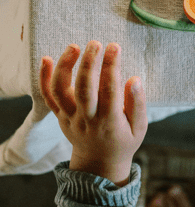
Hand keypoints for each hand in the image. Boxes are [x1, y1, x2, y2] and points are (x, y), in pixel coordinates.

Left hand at [39, 41, 147, 185]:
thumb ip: (138, 104)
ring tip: (74, 47)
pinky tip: (47, 58)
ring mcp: (70, 118)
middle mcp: (87, 120)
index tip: (115, 47)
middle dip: (89, 63)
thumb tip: (134, 79)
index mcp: (110, 122)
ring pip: (61, 91)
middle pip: (84, 89)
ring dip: (64, 67)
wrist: (98, 163)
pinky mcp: (60, 116)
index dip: (111, 67)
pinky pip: (48, 97)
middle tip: (96, 43)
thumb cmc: (123, 141)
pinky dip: (44, 78)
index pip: (109, 90)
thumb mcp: (139, 128)